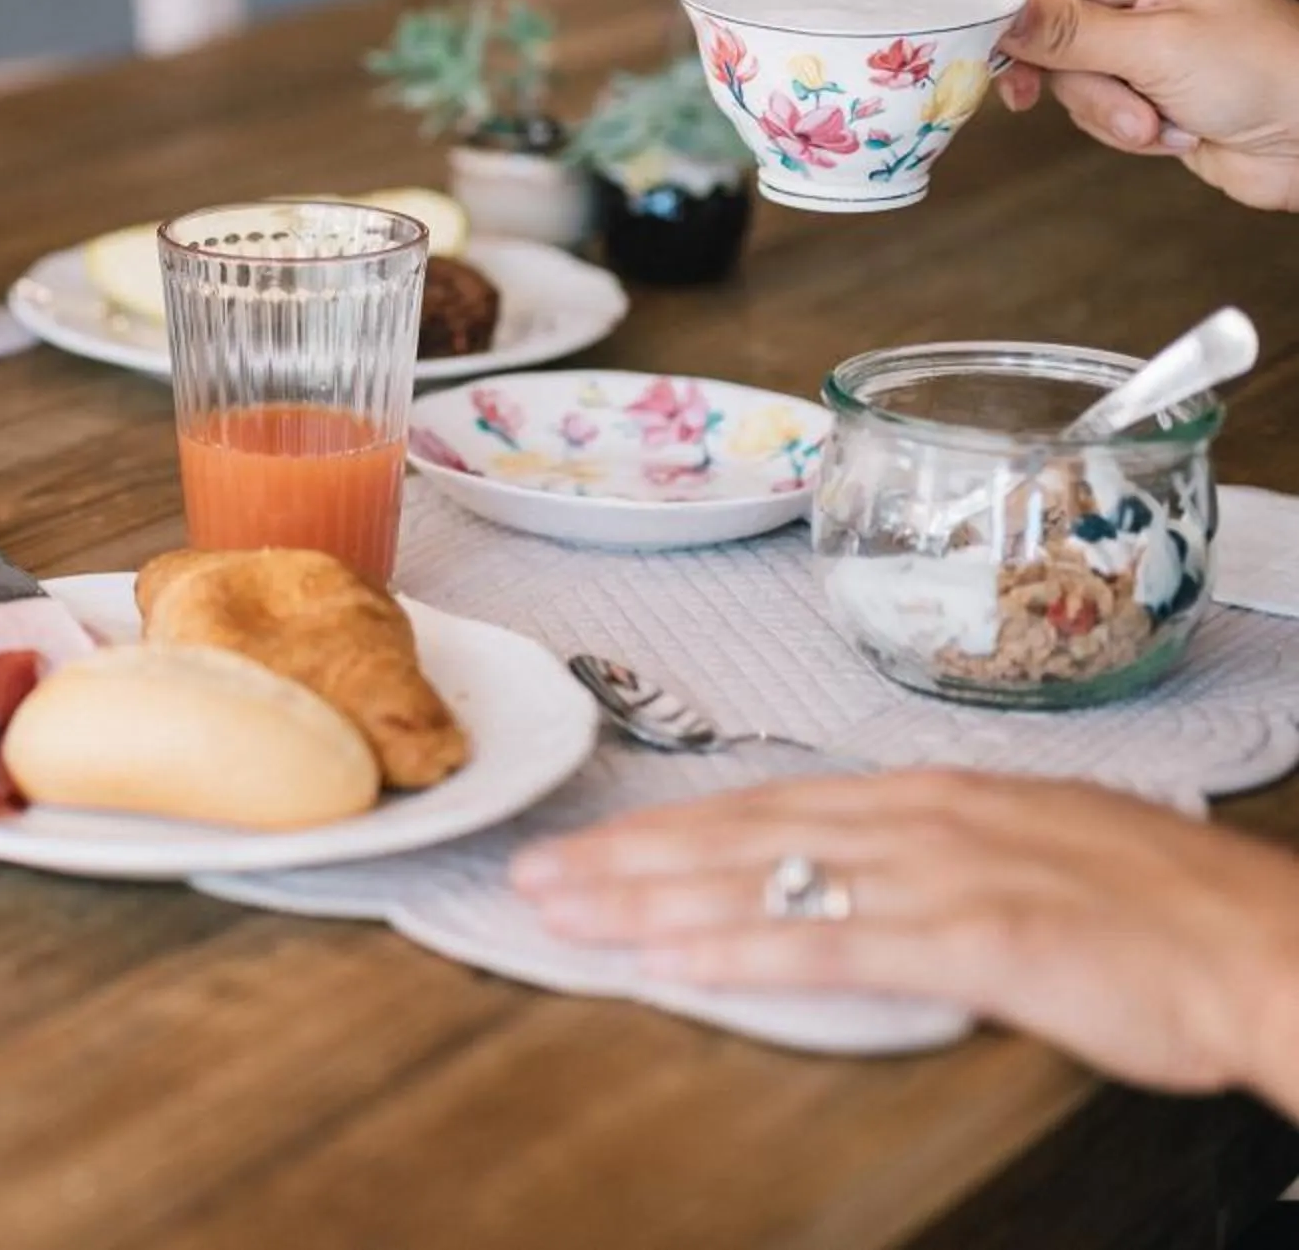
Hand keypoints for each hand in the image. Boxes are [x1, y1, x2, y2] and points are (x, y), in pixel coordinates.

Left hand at [512, 770, 1298, 1107]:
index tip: (587, 846)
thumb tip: (861, 879)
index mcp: (932, 797)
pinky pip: (835, 944)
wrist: (1269, 947)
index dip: (668, 828)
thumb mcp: (1027, 860)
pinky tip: (676, 961)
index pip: (766, 805)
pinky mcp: (979, 938)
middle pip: (741, 832)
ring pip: (766, 880)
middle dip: (629, 857)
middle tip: (534, 878)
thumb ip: (933, 865)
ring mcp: (945, 873)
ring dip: (654, 900)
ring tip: (569, 917)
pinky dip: (745, 951)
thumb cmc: (1165, 915)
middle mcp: (922, 819)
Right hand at [988, 0, 1298, 209]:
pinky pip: (1089, 106)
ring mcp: (1136, 41)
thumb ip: (1067, 31)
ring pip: (1063, 71)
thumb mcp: (1157, 47)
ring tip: (1153, 120)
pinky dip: (1118, 127)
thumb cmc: (1274, 72)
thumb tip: (996, 11)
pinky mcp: (1140, 88)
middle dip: (1062, 68)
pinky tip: (1167, 131)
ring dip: (1101, 106)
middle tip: (1034, 94)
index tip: (982, 33)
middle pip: (1041, 18)